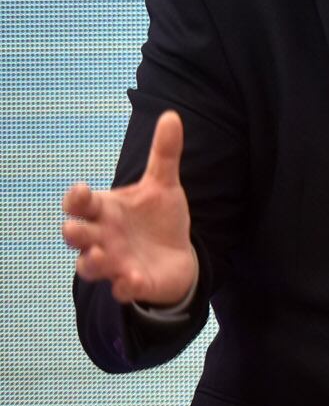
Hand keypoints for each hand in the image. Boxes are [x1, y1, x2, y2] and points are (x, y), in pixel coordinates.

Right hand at [62, 110, 197, 305]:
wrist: (177, 255)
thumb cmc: (158, 219)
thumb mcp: (163, 184)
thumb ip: (164, 154)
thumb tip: (171, 116)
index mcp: (106, 211)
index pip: (80, 204)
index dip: (76, 198)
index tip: (81, 190)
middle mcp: (103, 238)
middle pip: (77, 237)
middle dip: (74, 233)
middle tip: (75, 228)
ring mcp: (115, 263)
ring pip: (90, 267)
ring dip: (92, 263)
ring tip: (100, 256)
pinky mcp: (133, 284)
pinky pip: (123, 289)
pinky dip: (125, 286)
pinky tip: (133, 280)